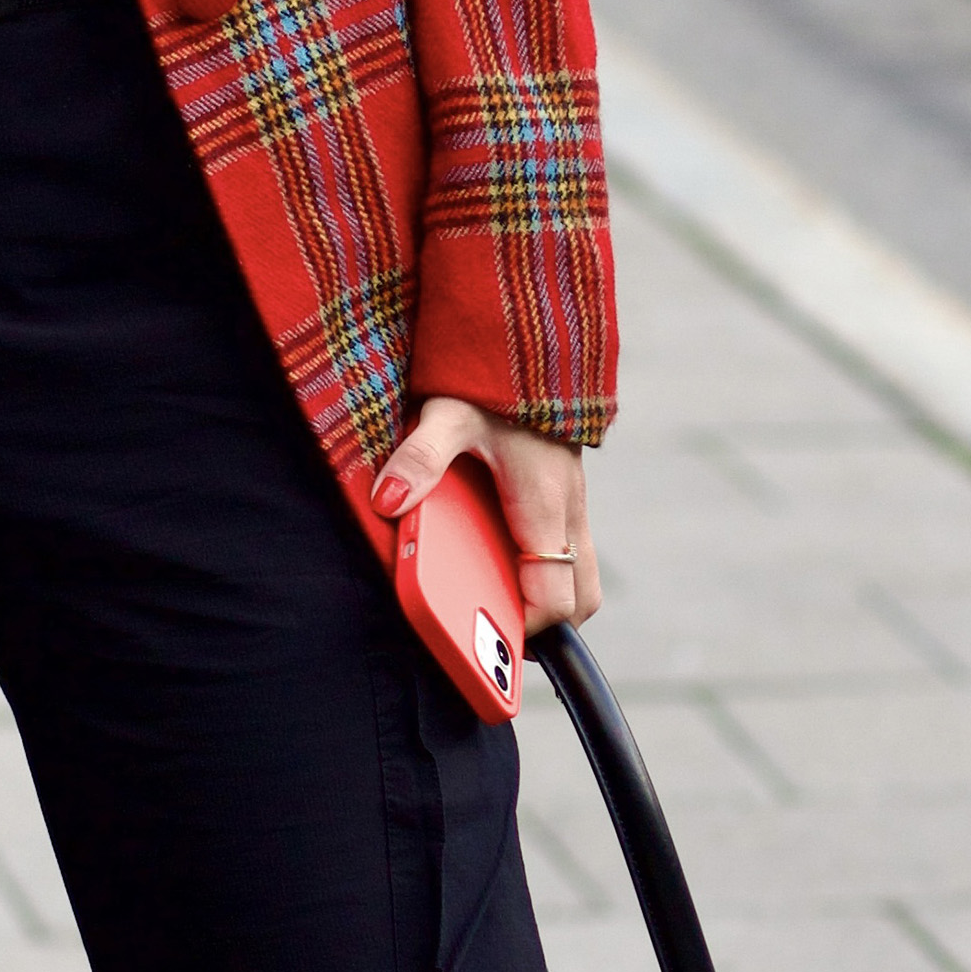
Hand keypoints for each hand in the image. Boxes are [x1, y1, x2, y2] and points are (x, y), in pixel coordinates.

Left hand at [371, 398, 599, 634]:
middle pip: (582, 598)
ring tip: (499, 600)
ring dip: (550, 594)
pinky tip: (501, 554)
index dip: (528, 629)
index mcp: (546, 506)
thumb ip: (420, 458)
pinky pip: (569, 546)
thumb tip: (388, 499)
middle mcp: (569, 509)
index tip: (489, 637)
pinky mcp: (565, 489)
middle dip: (548, 625)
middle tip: (497, 629)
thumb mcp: (447, 414)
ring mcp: (573, 501)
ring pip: (582, 573)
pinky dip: (546, 565)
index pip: (557, 598)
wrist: (532, 335)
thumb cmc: (493, 377)